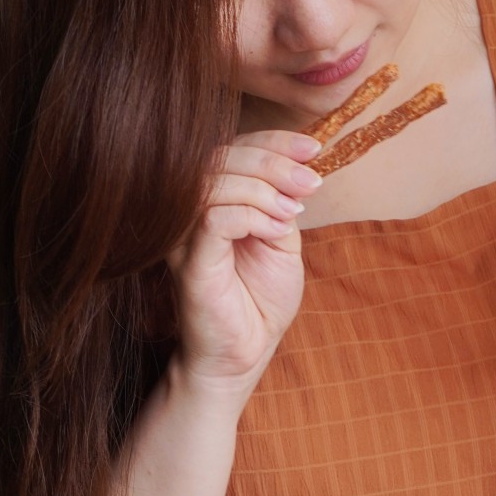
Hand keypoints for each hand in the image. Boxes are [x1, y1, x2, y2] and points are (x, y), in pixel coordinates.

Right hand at [167, 129, 322, 396]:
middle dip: (273, 161)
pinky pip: (214, 218)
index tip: (313, 147)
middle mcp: (187, 211)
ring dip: (265, 189)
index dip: (273, 141)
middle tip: (310, 180)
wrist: (245, 353)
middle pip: (220, 157)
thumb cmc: (260, 298)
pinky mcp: (188, 261)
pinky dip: (253, 215)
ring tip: (294, 211)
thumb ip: (281, 201)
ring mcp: (183, 234)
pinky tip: (277, 230)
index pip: (232, 149)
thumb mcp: (282, 240)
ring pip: (214, 182)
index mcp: (210, 199)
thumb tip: (298, 165)